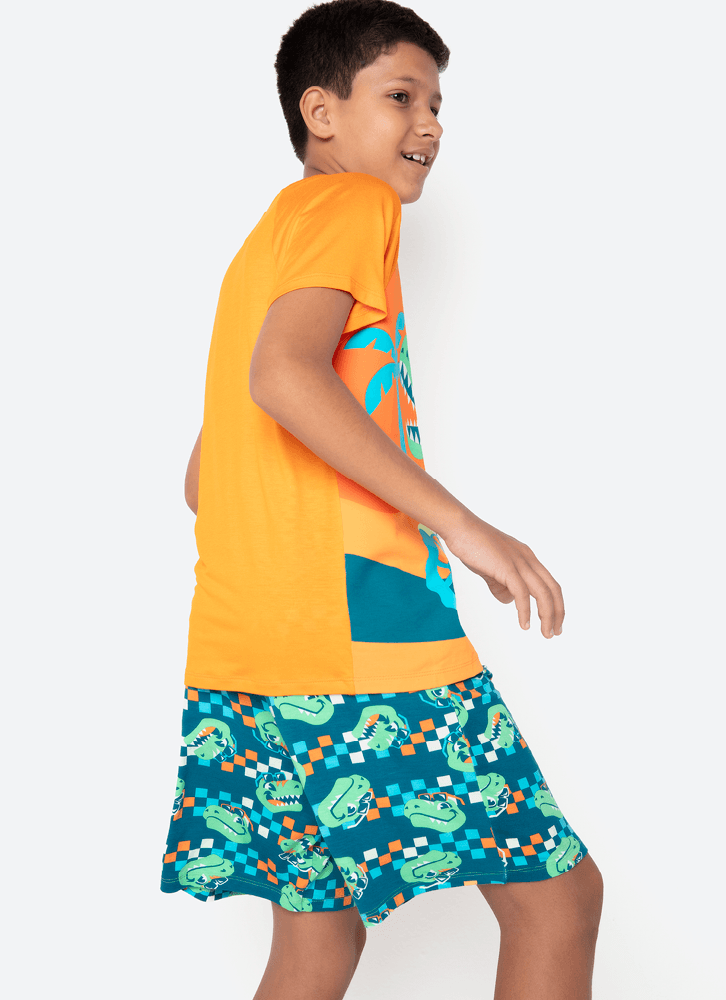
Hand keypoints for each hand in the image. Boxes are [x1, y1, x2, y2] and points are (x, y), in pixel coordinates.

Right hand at [443, 514, 563, 637]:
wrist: (459, 527)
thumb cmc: (471, 544)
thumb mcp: (491, 567)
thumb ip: (501, 584)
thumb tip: (509, 600)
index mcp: (527, 557)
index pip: (550, 583)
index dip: (555, 603)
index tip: (554, 621)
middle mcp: (528, 559)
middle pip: (553, 589)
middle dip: (557, 613)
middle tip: (554, 632)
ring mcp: (519, 562)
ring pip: (542, 593)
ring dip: (547, 616)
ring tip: (545, 633)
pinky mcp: (507, 567)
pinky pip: (521, 593)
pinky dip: (525, 611)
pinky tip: (524, 624)